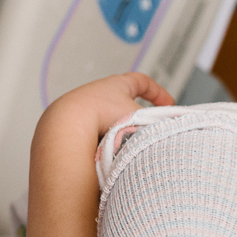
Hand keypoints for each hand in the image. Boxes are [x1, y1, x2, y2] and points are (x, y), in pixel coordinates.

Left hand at [39, 72, 175, 143]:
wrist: (67, 127)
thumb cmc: (103, 117)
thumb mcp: (139, 117)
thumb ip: (156, 123)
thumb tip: (169, 133)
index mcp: (116, 84)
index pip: (142, 82)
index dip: (158, 93)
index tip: (169, 105)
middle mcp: (98, 92)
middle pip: (122, 101)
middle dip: (135, 115)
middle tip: (144, 130)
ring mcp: (82, 108)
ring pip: (106, 121)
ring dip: (117, 133)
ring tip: (123, 147)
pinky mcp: (71, 126)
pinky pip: (93, 135)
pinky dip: (102, 144)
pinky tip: (105, 155)